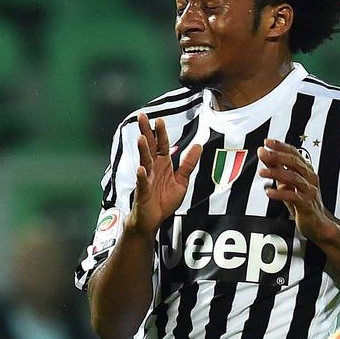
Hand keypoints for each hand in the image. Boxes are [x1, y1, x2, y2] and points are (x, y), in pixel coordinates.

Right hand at [128, 112, 201, 235]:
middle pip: (149, 148)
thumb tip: (198, 145)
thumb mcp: (181, 180)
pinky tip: (141, 170)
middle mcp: (153, 169)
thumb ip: (188, 163)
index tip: (159, 119)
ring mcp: (146, 180)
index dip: (161, 133)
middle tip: (142, 118)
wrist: (152, 220)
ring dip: (143, 151)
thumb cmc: (163, 200)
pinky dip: (142, 177)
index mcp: (162, 165)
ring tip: (142, 139)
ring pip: (145, 162)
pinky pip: (142, 184)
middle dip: (146, 133)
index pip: (161, 145)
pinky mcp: (143, 193)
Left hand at [258, 139, 336, 242]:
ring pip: (293, 177)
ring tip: (261, 172)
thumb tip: (264, 153)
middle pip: (294, 162)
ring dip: (276, 173)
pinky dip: (280, 193)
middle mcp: (310, 178)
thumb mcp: (287, 183)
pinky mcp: (307, 204)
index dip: (281, 146)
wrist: (317, 223)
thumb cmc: (302, 202)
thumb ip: (277, 168)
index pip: (294, 153)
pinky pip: (293, 196)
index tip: (267, 142)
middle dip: (277, 156)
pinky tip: (268, 192)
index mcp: (307, 170)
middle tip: (262, 152)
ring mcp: (310, 190)